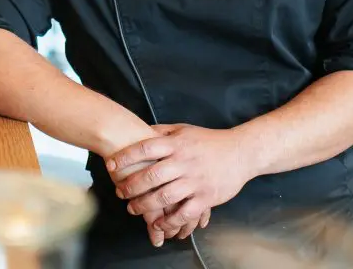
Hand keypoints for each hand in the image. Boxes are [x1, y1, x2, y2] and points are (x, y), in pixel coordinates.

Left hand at [106, 124, 254, 240]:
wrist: (241, 152)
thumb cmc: (209, 141)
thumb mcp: (184, 130)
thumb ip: (162, 131)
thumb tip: (138, 130)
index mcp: (177, 144)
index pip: (146, 147)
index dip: (126, 157)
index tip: (111, 165)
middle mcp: (184, 162)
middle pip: (152, 175)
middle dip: (131, 186)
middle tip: (119, 191)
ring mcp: (196, 181)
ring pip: (165, 196)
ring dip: (145, 205)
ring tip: (132, 208)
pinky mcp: (206, 197)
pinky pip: (185, 213)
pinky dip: (170, 221)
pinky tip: (159, 223)